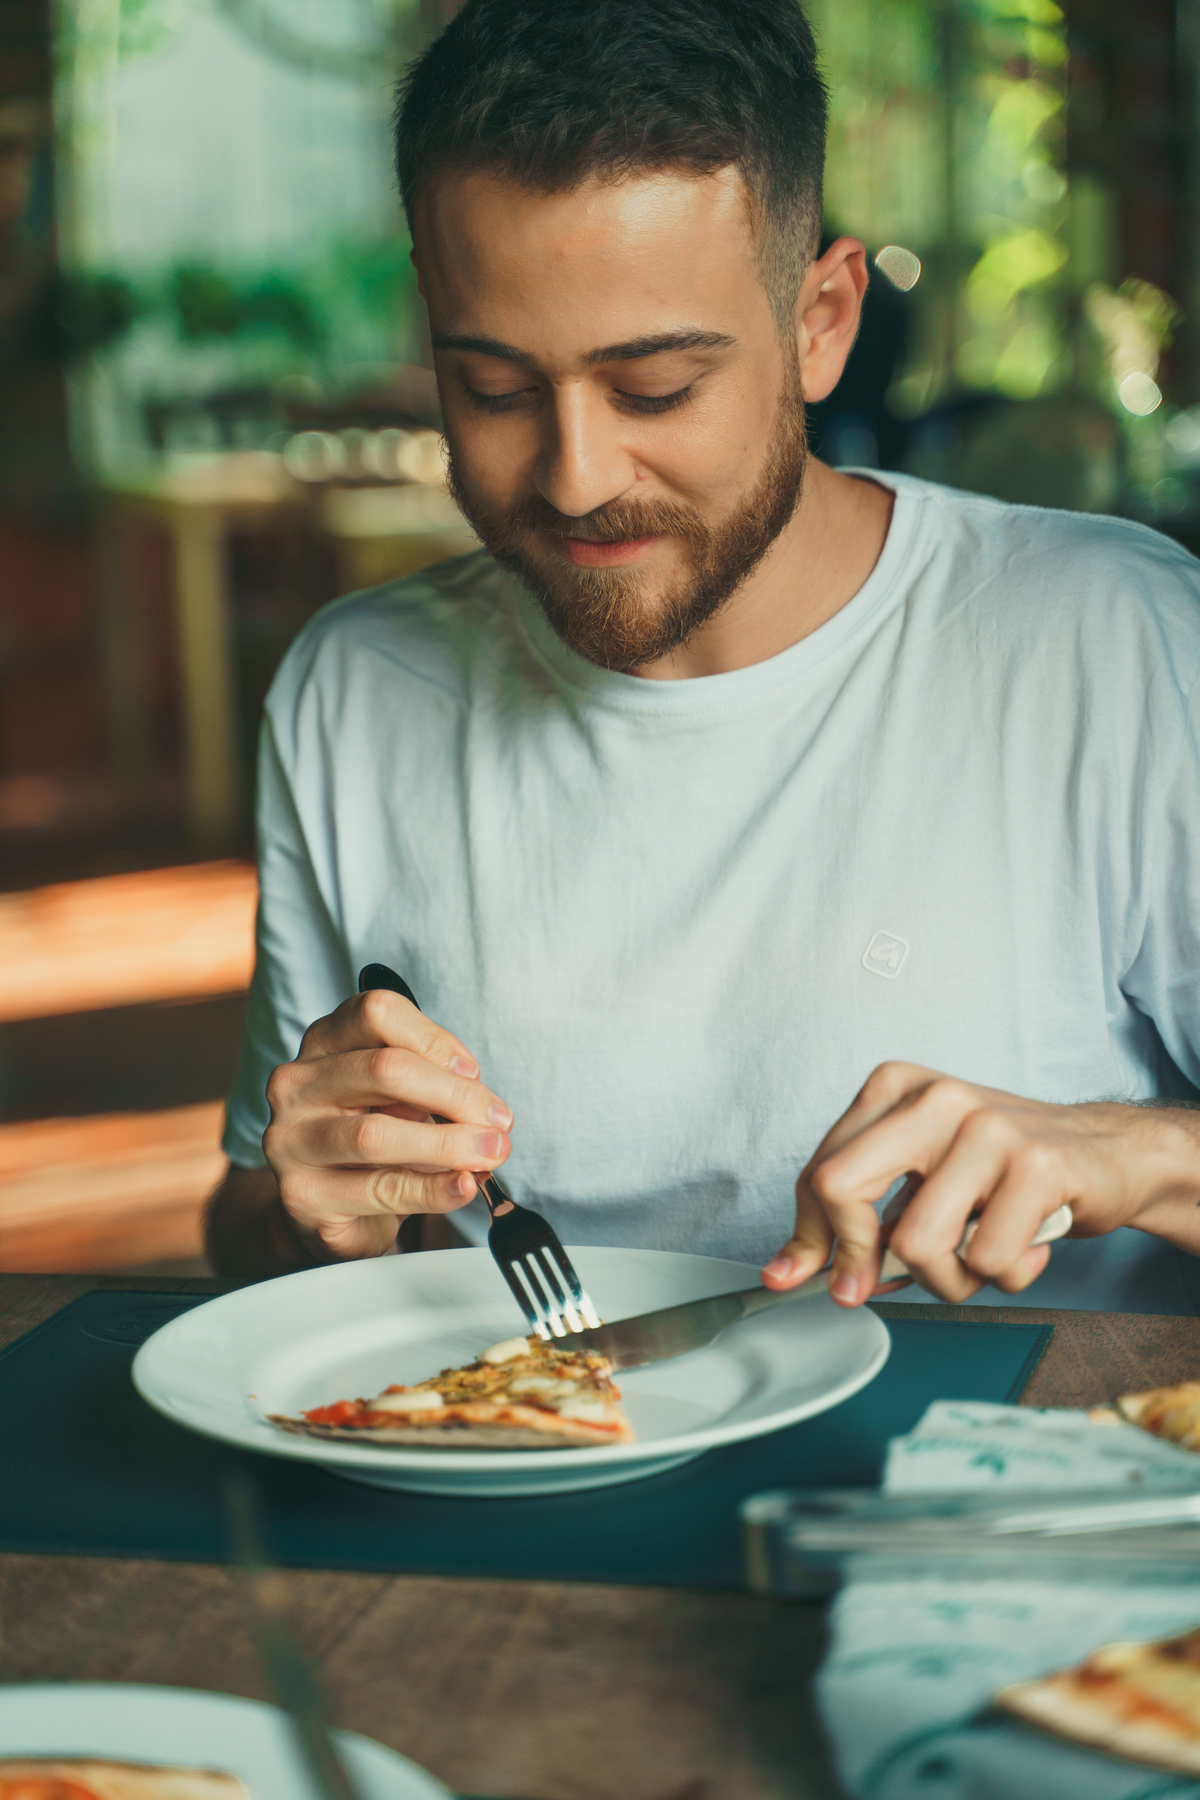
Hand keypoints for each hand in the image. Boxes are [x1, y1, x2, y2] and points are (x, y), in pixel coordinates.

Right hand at [263, 989, 512, 1260]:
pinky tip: (462, 1186)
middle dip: (454, 1095)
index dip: (433, 1038)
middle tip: (498, 1121)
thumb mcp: (397, 1095)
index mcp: (324, 1041)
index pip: (377, 1013)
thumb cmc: (370, 1133)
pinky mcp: (302, 1195)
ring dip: (447, 1144)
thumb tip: (485, 1108)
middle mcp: (297, 1083)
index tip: (472, 1071)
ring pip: (375, 1134)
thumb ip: (430, 1087)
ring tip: (489, 1154)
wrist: (326, 1204)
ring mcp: (291, 1140)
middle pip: (383, 1069)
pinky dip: (432, 1189)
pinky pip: (379, 1190)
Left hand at [760, 1062, 1191, 1305]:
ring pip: (919, 1242)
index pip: (820, 1170)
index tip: (808, 1277)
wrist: (1108, 1152)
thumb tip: (791, 1271)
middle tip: (868, 1289)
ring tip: (980, 1256)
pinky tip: (1028, 1244)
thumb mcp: (920, 1178)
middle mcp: (934, 1098)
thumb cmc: (1004, 1169)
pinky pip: (989, 1258)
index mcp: (893, 1089)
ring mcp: (987, 1127)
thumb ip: (858, 1217)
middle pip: (841, 1185)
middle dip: (852, 1256)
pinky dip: (1007, 1273)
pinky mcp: (1038, 1164)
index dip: (811, 1238)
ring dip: (949, 1278)